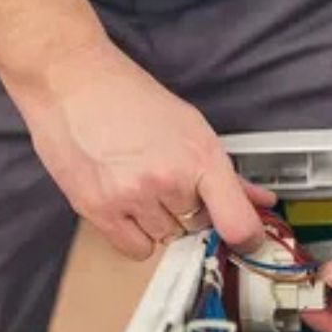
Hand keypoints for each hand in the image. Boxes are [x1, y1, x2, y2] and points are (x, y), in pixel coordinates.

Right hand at [8, 40, 274, 258]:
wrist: (70, 81)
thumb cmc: (130, 99)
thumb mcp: (190, 127)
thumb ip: (226, 174)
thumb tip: (261, 202)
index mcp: (200, 156)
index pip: (237, 222)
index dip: (248, 240)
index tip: (248, 244)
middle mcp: (169, 180)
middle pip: (197, 228)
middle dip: (189, 211)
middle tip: (166, 181)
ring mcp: (133, 198)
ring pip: (166, 239)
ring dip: (158, 221)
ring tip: (137, 184)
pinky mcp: (100, 211)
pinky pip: (136, 250)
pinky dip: (135, 236)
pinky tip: (125, 205)